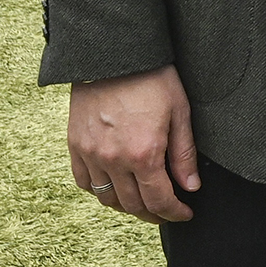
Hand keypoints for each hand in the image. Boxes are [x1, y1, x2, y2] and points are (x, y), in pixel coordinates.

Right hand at [68, 64, 200, 221]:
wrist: (115, 53)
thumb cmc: (152, 78)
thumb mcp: (179, 113)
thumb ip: (184, 155)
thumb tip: (190, 187)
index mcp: (144, 153)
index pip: (159, 201)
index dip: (174, 213)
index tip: (184, 213)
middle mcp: (114, 159)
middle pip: (133, 205)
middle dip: (153, 214)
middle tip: (166, 211)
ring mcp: (91, 153)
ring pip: (107, 198)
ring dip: (126, 206)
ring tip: (141, 201)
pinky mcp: (75, 144)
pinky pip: (83, 181)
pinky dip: (98, 190)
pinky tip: (113, 186)